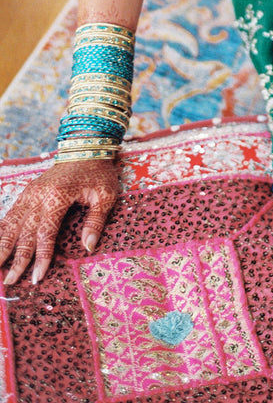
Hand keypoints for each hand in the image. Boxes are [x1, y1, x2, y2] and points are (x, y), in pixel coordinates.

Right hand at [0, 159, 118, 284]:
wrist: (86, 147)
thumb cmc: (98, 172)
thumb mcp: (106, 195)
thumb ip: (96, 221)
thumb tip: (88, 247)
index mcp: (58, 196)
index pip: (46, 233)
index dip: (41, 256)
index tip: (37, 277)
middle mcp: (39, 195)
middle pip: (24, 232)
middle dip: (16, 259)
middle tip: (10, 281)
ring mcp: (30, 193)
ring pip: (11, 223)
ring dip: (1, 246)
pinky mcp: (27, 192)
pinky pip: (10, 213)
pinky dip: (1, 229)